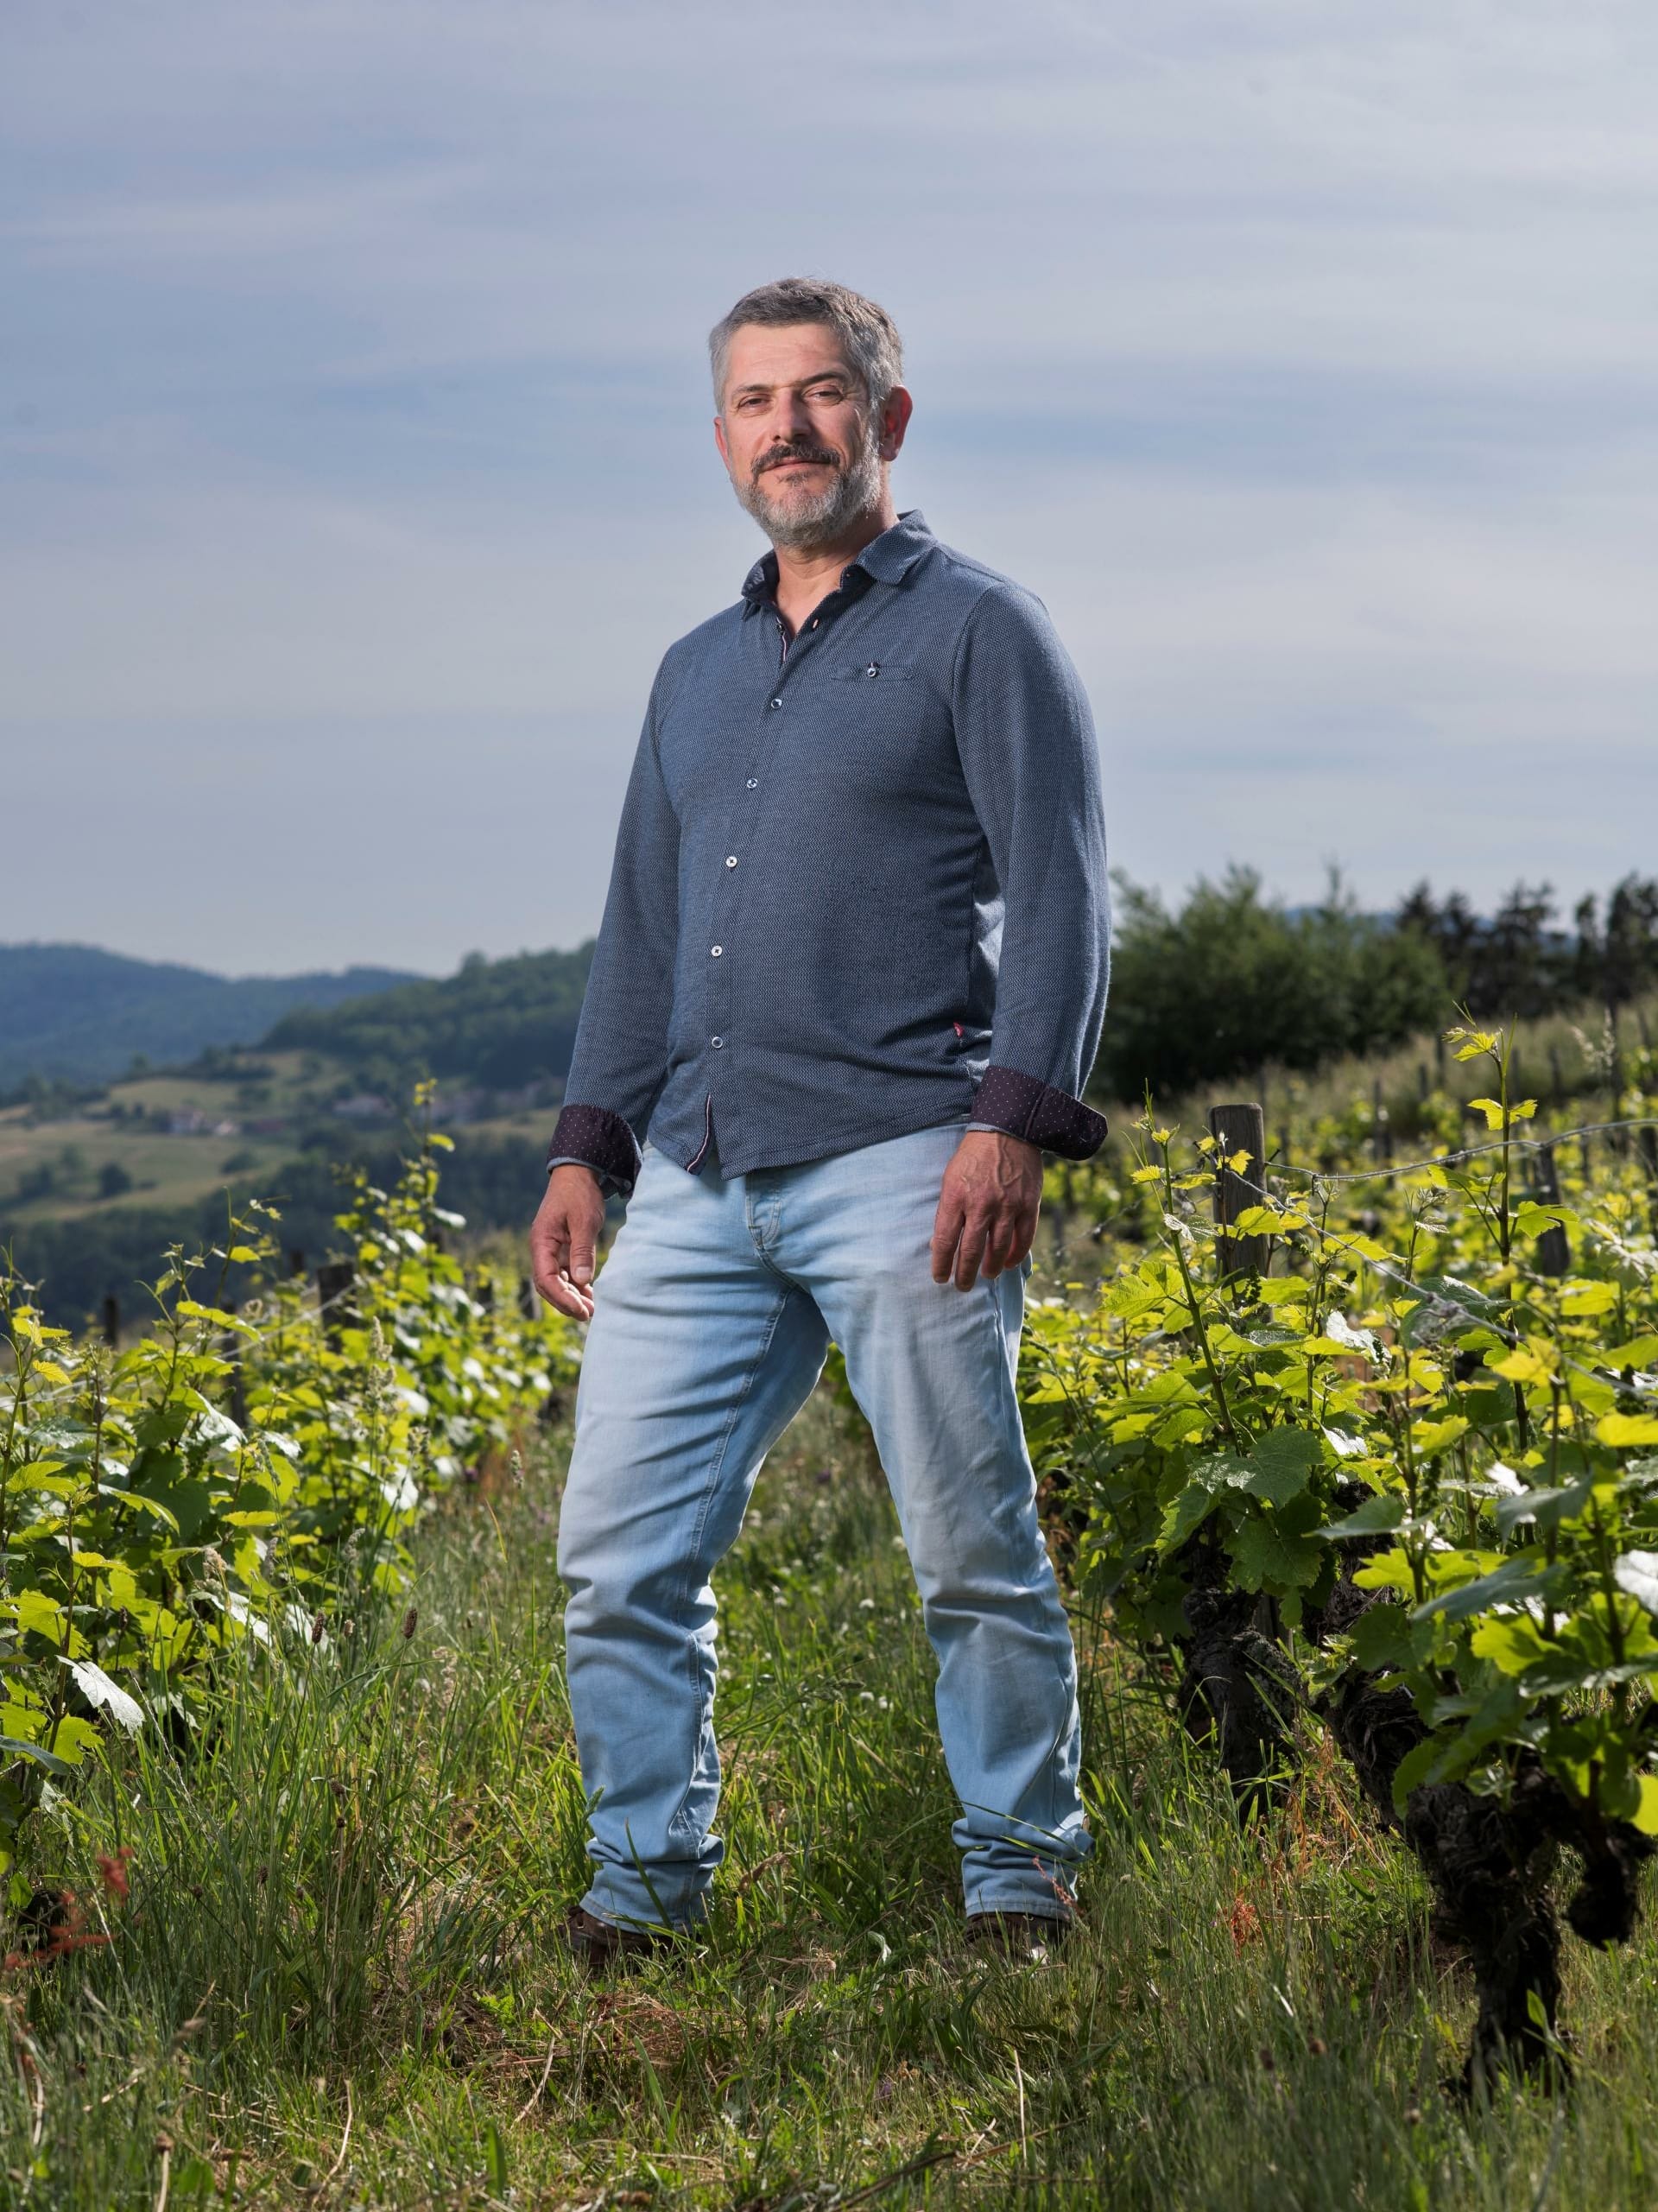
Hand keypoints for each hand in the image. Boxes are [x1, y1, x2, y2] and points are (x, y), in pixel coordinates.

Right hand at [530, 1164, 607, 1320]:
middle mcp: (543, 1249)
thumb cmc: (579, 1193)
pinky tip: (592, 1296)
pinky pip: (567, 1274)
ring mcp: (552, 1251)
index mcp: (541, 1242)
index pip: (545, 1278)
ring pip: (558, 1283)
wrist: (578, 1174)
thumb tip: (582, 1280)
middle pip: (549, 1285)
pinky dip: (578, 1287)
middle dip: (567, 1303)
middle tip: (589, 1315)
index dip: (562, 1298)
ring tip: (593, 1310)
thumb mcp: (584, 1220)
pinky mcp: (563, 1250)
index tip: (581, 1310)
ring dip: (573, 1297)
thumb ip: (582, 1250)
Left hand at [930, 1129, 1041, 1290]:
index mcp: (956, 1197)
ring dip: (990, 1268)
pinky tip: (1007, 1263)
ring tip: (985, 1275)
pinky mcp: (1028, 1204)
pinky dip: (1015, 1255)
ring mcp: (1007, 1206)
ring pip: (998, 1249)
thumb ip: (947, 1210)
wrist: (1007, 1131)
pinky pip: (1023, 1238)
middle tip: (962, 1286)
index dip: (942, 1264)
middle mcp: (981, 1205)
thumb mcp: (950, 1178)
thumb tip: (940, 1244)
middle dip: (965, 1274)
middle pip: (971, 1251)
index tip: (940, 1278)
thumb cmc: (973, 1156)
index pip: (945, 1241)